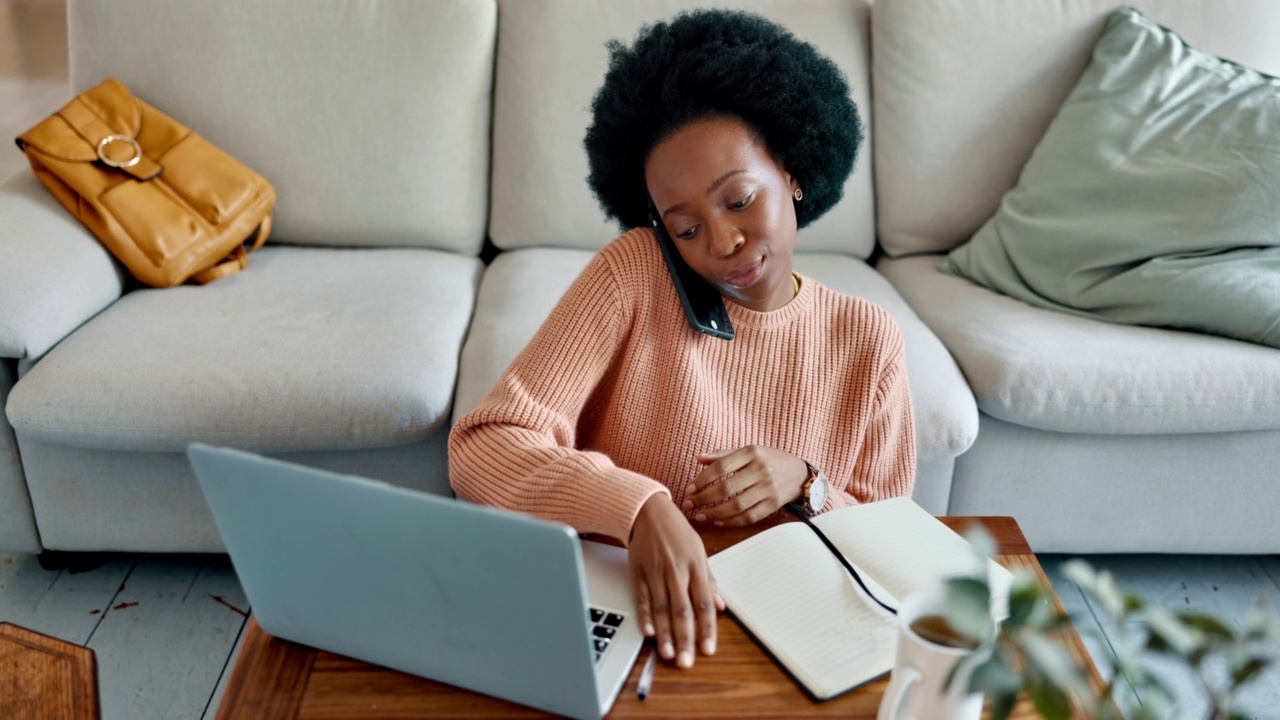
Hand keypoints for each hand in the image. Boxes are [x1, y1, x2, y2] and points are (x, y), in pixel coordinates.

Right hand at [629, 494, 723, 668]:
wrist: (648, 511)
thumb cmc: (676, 532)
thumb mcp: (699, 551)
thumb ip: (709, 580)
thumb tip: (721, 606)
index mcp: (696, 566)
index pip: (703, 604)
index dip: (706, 628)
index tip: (708, 649)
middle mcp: (677, 571)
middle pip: (682, 610)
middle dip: (686, 638)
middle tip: (687, 661)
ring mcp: (656, 572)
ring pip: (662, 608)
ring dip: (665, 633)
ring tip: (669, 654)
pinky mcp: (638, 572)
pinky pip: (642, 598)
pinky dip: (645, 616)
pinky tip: (649, 633)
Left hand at [683, 446, 807, 525]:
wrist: (799, 473)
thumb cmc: (768, 460)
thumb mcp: (748, 451)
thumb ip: (723, 455)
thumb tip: (698, 458)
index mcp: (752, 452)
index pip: (721, 467)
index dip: (702, 479)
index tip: (689, 489)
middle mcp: (761, 470)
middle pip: (727, 488)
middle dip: (704, 498)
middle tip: (689, 504)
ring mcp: (769, 489)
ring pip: (737, 505)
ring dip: (714, 512)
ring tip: (700, 515)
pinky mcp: (773, 505)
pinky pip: (749, 517)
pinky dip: (731, 521)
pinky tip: (718, 521)